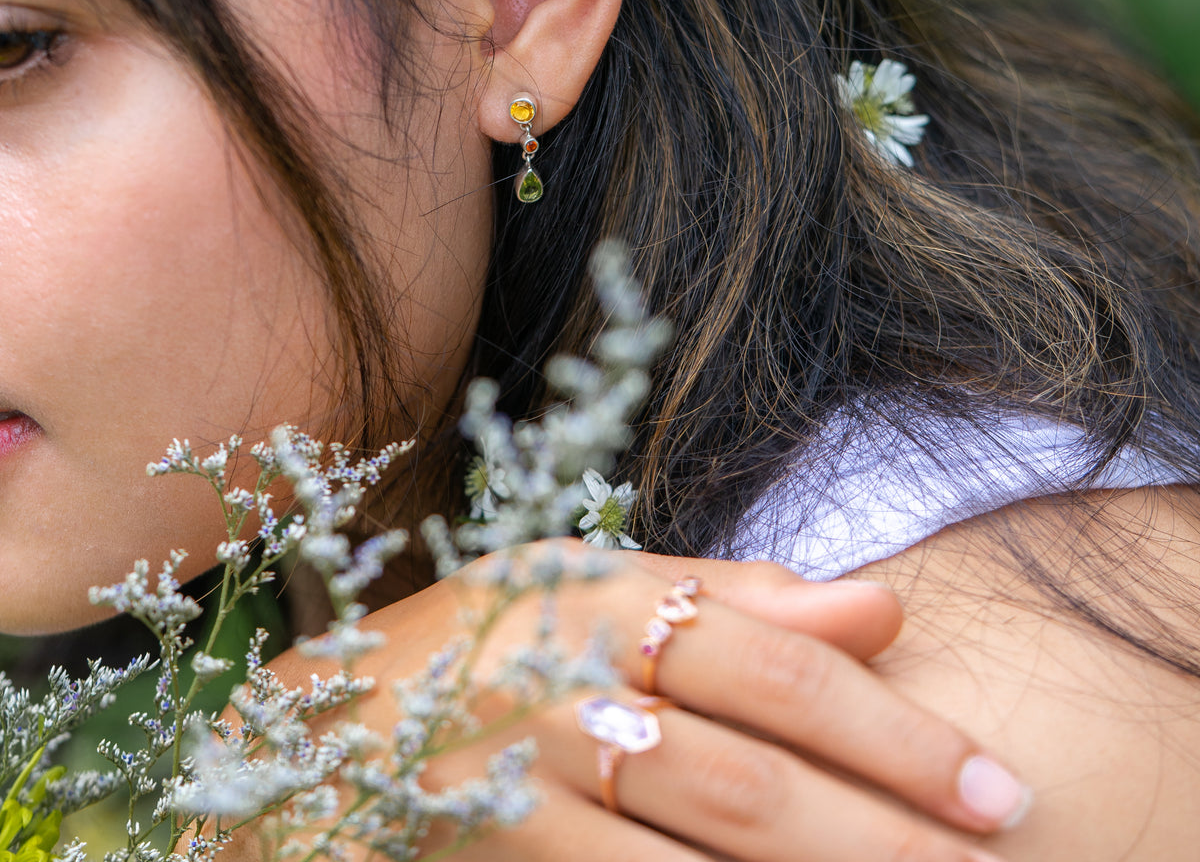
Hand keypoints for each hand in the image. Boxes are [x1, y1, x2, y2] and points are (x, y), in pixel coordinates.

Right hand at [265, 548, 1030, 860]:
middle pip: (753, 780)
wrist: (313, 729)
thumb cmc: (485, 641)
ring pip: (697, 861)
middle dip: (884, 833)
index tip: (996, 788)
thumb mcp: (594, 585)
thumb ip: (737, 596)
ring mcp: (515, 793)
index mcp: (602, 600)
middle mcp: (561, 691)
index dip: (897, 730)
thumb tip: (885, 607)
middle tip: (994, 857)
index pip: (779, 668)